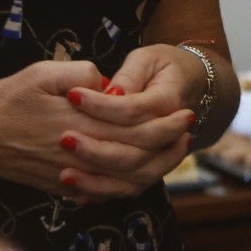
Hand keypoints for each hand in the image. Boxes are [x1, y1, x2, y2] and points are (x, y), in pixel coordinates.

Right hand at [0, 59, 189, 200]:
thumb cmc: (7, 101)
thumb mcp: (41, 72)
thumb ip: (79, 72)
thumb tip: (108, 82)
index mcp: (79, 123)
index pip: (133, 128)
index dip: (164, 121)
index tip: (184, 110)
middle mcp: (80, 155)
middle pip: (137, 156)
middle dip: (168, 143)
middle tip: (189, 128)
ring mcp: (73, 176)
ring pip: (126, 181)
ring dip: (157, 167)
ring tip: (176, 150)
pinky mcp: (65, 188)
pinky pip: (106, 194)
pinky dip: (130, 186)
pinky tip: (145, 172)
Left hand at [60, 44, 205, 197]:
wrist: (186, 83)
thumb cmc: (160, 66)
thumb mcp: (146, 59)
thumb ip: (129, 75)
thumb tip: (110, 92)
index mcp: (169, 101)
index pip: (133, 110)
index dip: (102, 106)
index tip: (72, 96)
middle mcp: (171, 135)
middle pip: (135, 153)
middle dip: (97, 149)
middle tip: (64, 138)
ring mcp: (162, 155)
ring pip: (134, 178)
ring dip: (98, 180)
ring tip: (65, 175)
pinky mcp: (150, 168)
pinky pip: (129, 188)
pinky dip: (103, 192)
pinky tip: (76, 190)